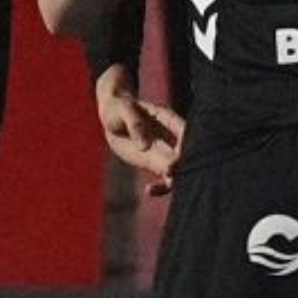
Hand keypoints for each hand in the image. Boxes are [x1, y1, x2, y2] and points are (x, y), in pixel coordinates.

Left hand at [95, 64, 183, 195]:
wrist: (111, 113)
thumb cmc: (119, 106)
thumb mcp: (124, 110)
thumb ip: (135, 124)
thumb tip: (144, 146)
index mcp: (168, 118)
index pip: (185, 133)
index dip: (185, 146)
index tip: (176, 158)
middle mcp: (171, 137)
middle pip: (185, 154)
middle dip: (181, 166)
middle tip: (168, 173)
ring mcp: (164, 151)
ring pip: (178, 169)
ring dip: (173, 180)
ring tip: (160, 187)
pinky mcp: (155, 162)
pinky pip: (164, 177)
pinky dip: (160, 187)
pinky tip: (148, 191)